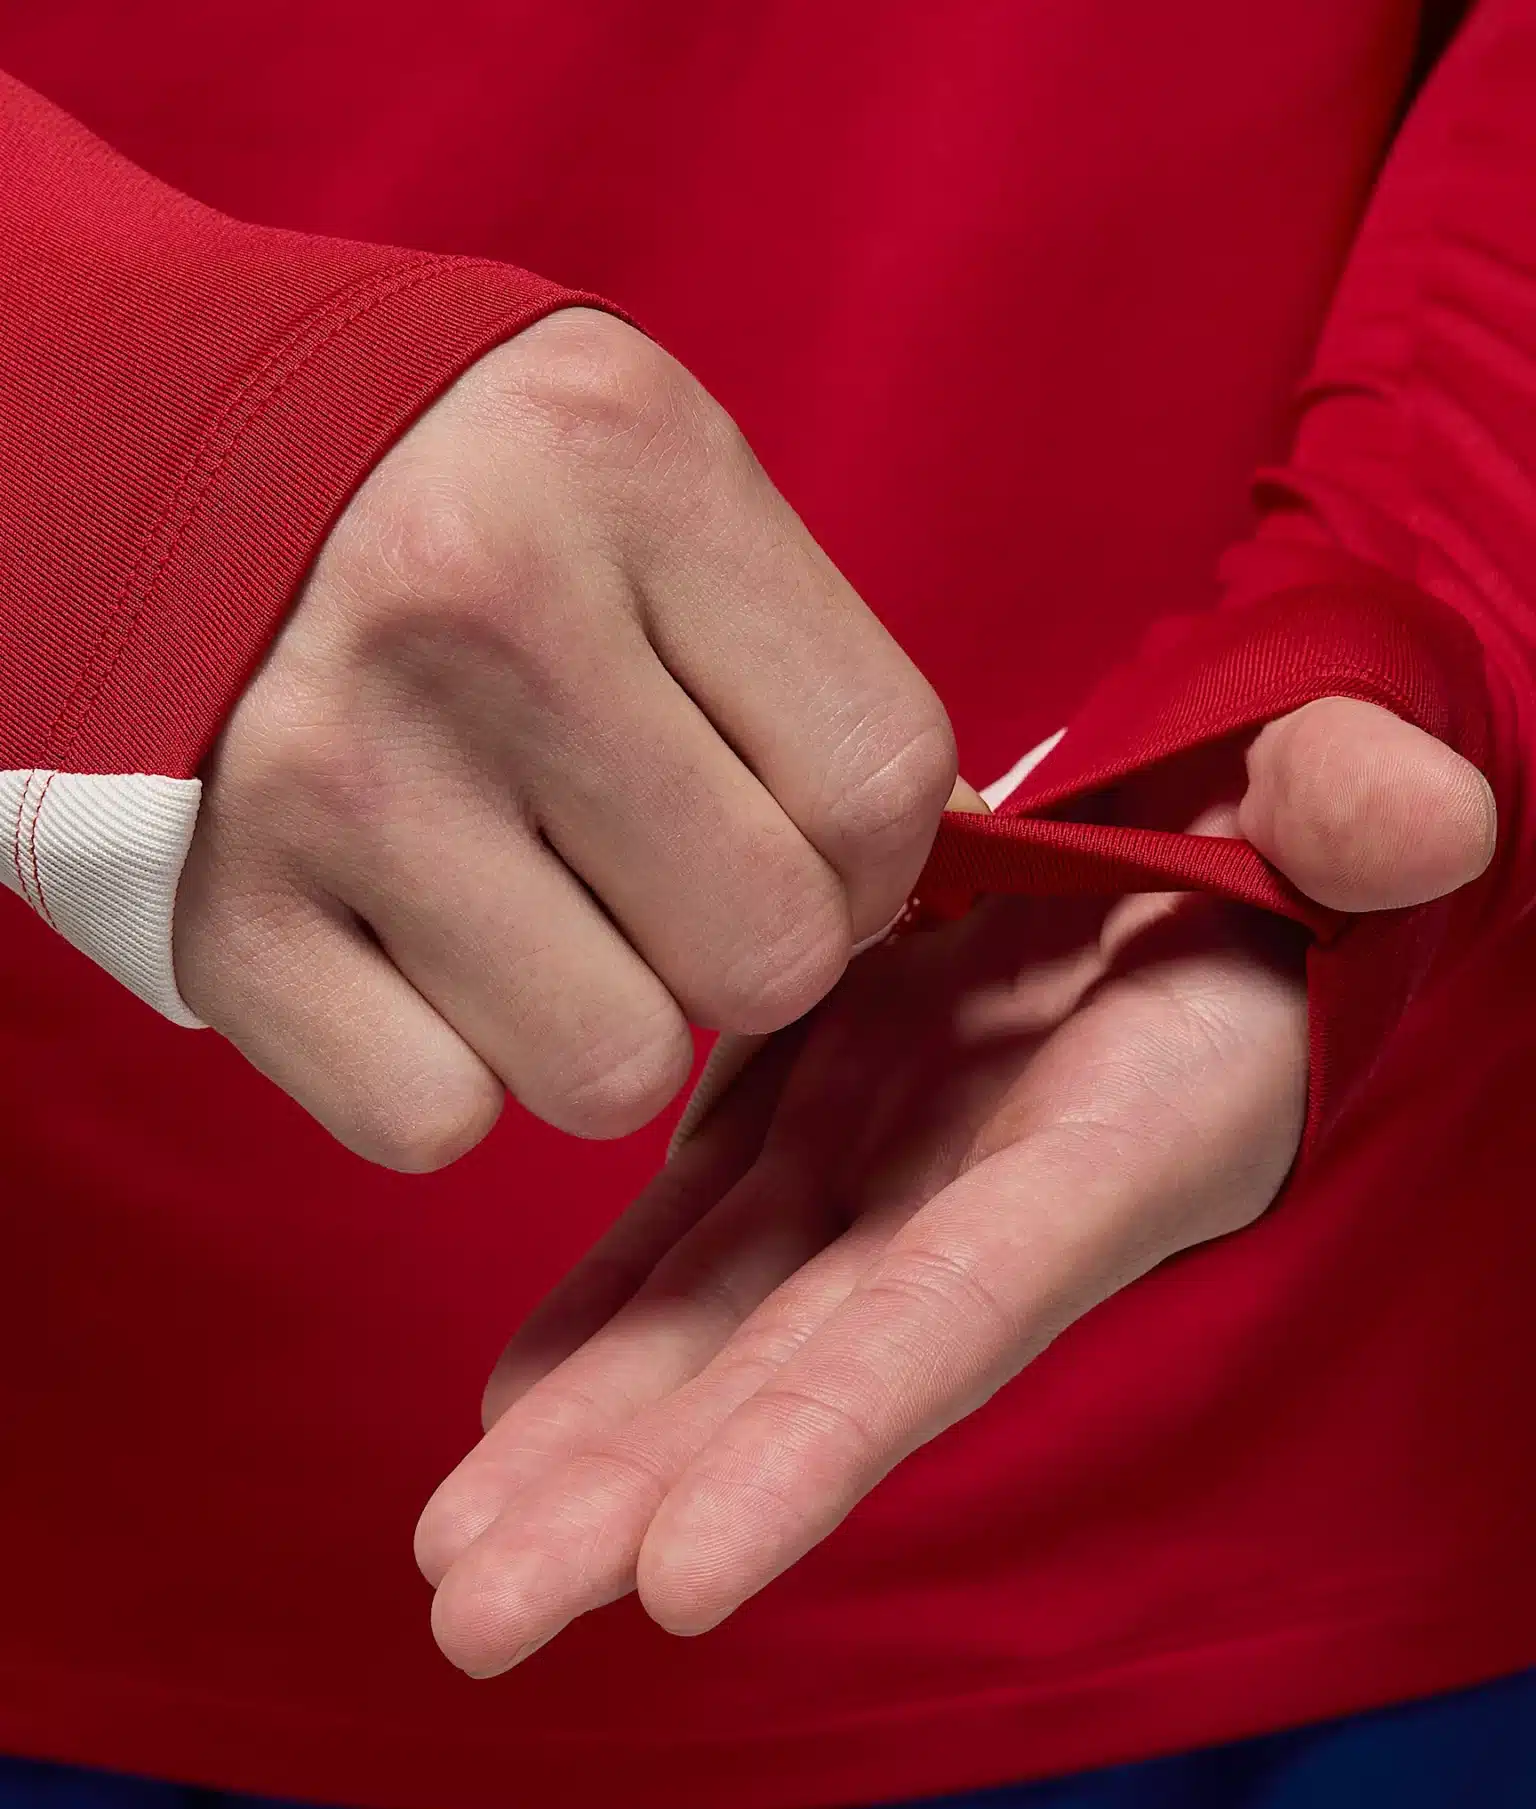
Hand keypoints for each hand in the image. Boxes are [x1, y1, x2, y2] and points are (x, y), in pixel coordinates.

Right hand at [172, 309, 953, 1167]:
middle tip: (658, 878)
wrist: (140, 470)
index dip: (884, 863)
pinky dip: (448, 1073)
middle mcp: (477, 612)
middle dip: (745, 955)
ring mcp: (334, 775)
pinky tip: (407, 950)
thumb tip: (957, 854)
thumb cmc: (448, 498)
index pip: (882, 778)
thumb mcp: (639, 478)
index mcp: (624, 465)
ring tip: (521, 901)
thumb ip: (794, 655)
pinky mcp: (222, 916)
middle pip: (767, 955)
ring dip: (598, 1025)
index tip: (811, 844)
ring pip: (611, 1074)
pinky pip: (436, 1123)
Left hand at [414, 694, 1492, 1674]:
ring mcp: (889, 1158)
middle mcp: (983, 1188)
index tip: (679, 1577)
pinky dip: (602, 1317)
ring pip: (723, 1319)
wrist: (1202, 850)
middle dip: (644, 1496)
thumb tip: (1414, 818)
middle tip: (480, 1616)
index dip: (828, 1436)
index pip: (959, 1306)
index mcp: (1112, 1135)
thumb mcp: (1333, 800)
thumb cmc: (1286, 835)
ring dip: (589, 1442)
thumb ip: (1360, 814)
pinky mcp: (816, 1111)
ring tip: (460, 1553)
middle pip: (805, 1367)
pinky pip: (696, 1231)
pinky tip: (509, 1405)